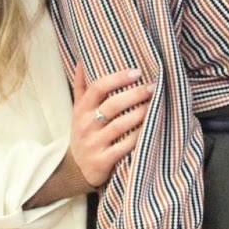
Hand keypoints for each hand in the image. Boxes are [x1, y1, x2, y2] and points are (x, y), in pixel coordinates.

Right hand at [69, 63, 150, 187]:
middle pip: (111, 105)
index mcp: (81, 109)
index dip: (117, 78)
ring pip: (119, 126)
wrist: (75, 169)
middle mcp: (85, 125)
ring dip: (138, 114)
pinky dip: (137, 138)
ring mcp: (93, 144)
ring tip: (154, 105)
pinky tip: (150, 129)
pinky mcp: (102, 161)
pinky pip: (123, 147)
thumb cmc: (83, 132)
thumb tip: (83, 60)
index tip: (137, 71)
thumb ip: (81, 85)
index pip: (97, 88)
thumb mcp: (77, 110)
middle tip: (153, 87)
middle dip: (134, 95)